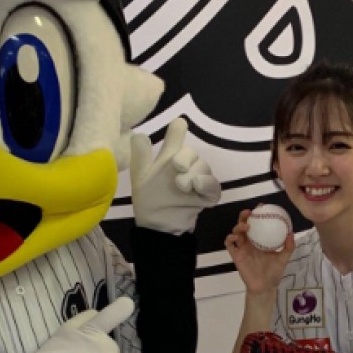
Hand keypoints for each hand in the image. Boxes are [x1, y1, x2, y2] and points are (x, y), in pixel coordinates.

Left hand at [130, 117, 221, 233]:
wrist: (158, 226)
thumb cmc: (148, 199)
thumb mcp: (140, 177)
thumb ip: (140, 156)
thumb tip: (139, 134)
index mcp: (170, 157)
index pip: (177, 135)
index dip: (179, 129)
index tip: (180, 125)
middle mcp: (186, 165)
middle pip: (192, 152)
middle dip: (186, 158)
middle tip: (176, 168)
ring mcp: (198, 180)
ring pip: (204, 167)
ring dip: (195, 173)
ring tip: (183, 186)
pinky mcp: (207, 195)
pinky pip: (214, 185)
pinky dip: (208, 185)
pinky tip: (198, 188)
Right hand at [224, 209, 294, 294]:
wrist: (265, 287)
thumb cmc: (274, 273)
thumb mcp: (284, 258)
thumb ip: (288, 247)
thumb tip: (291, 233)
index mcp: (260, 240)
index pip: (258, 224)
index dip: (258, 214)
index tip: (262, 207)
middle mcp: (250, 242)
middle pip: (244, 224)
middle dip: (245, 216)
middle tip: (250, 212)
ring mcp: (242, 248)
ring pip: (236, 232)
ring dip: (239, 226)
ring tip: (246, 226)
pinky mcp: (236, 256)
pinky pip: (229, 245)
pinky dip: (230, 238)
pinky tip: (236, 236)